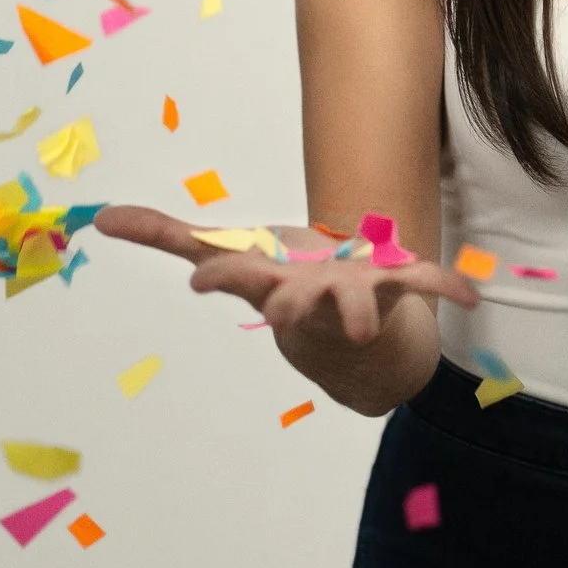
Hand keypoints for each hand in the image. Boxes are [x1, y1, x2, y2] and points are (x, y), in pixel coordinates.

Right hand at [94, 204, 479, 400]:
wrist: (357, 349)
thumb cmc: (288, 287)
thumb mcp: (230, 254)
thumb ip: (170, 237)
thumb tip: (98, 218)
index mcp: (270, 286)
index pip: (237, 280)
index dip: (221, 278)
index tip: (205, 282)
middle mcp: (311, 300)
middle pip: (296, 305)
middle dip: (289, 307)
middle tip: (279, 314)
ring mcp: (357, 298)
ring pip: (358, 304)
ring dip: (361, 312)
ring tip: (367, 323)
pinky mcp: (399, 286)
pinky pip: (425, 286)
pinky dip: (446, 287)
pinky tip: (469, 294)